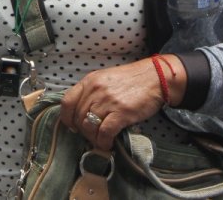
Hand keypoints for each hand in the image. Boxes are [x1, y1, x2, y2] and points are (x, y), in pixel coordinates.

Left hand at [59, 56, 184, 150]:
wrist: (155, 78)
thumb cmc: (131, 80)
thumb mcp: (106, 79)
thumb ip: (92, 92)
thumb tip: (82, 113)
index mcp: (89, 81)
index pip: (67, 102)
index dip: (67, 118)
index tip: (72, 126)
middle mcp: (95, 90)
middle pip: (78, 117)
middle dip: (83, 131)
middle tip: (92, 136)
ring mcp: (108, 101)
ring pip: (89, 127)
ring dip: (93, 138)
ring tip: (100, 141)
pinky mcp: (121, 112)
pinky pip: (104, 132)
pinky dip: (104, 142)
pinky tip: (108, 144)